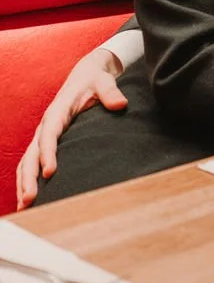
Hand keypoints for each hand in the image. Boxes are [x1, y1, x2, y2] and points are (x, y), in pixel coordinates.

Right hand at [16, 48, 126, 209]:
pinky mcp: (45, 141)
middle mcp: (46, 124)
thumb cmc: (95, 80)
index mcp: (58, 110)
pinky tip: (28, 199)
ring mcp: (43, 134)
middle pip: (32, 152)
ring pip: (27, 161)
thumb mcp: (104, 81)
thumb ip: (111, 92)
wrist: (86, 75)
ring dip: (24, 183)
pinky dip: (26, 180)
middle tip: (31, 199)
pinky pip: (31, 162)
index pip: (49, 133)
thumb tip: (120, 104)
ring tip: (25, 207)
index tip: (50, 172)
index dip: (47, 153)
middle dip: (29, 177)